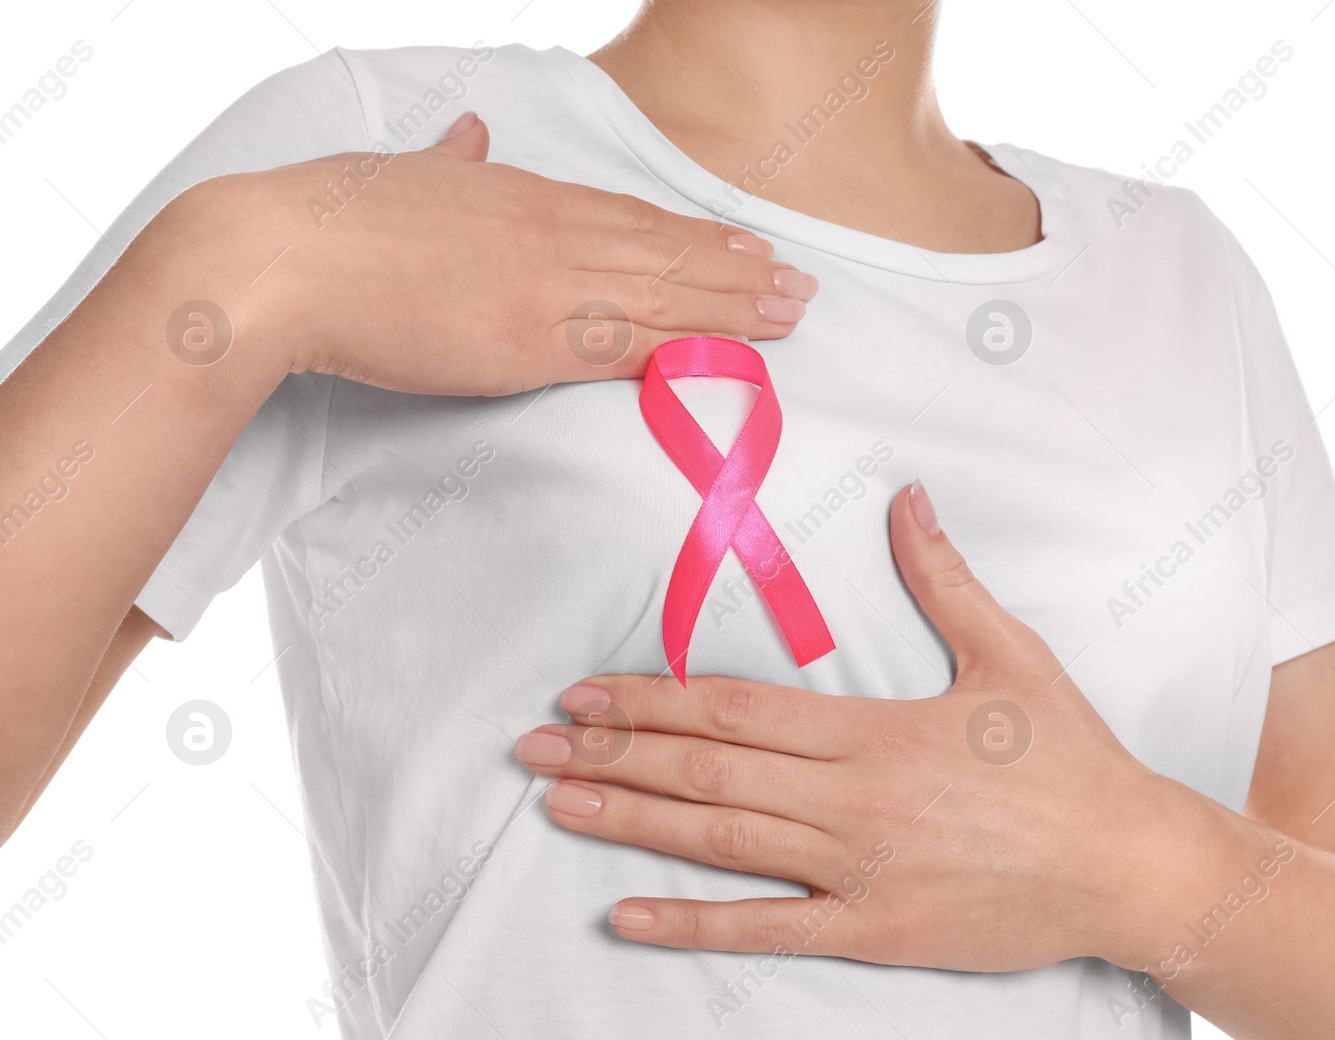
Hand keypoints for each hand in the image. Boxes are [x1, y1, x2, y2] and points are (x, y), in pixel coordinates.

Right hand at [170, 112, 816, 395]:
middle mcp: (551, 238)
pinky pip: (623, 349)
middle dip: (738, 276)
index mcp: (524, 197)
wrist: (284, 260)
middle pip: (664, 258)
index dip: (696, 238)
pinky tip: (724, 359)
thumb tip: (473, 135)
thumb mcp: (406, 172)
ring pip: (662, 301)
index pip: (632, 220)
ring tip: (789, 317)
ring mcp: (546, 290)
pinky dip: (681, 352)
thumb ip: (454, 161)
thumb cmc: (331, 216)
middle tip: (800, 289)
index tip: (743, 247)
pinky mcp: (528, 344)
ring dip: (733, 312)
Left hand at [515, 482, 1166, 971]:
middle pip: (707, 771)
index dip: (650, 697)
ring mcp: (855, 871)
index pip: (735, 707)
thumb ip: (945, 578)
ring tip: (556, 802)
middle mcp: (848, 800)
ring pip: (720, 842)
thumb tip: (909, 498)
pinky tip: (627, 916)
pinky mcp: (872, 932)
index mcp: (871, 730)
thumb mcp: (1010, 655)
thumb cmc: (1070, 760)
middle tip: (532, 744)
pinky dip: (692, 925)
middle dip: (613, 753)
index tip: (584, 692)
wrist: (1129, 867)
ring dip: (630, 820)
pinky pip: (767, 932)